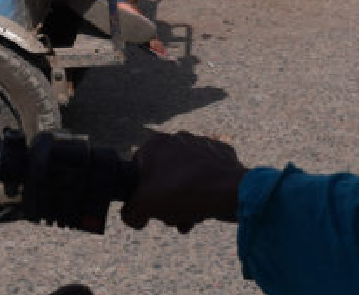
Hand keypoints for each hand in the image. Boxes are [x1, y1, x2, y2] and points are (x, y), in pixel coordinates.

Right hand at [120, 131, 246, 233]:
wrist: (229, 192)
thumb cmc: (181, 192)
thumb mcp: (142, 206)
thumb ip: (129, 212)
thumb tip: (134, 217)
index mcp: (156, 143)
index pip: (138, 170)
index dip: (141, 194)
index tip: (151, 210)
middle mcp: (179, 139)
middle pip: (163, 178)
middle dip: (166, 202)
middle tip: (173, 218)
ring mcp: (203, 145)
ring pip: (185, 179)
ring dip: (184, 202)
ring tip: (190, 219)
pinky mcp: (222, 156)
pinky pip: (206, 178)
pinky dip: (204, 193)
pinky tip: (206, 208)